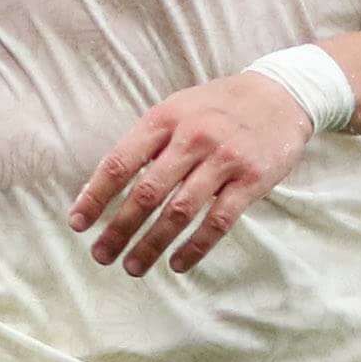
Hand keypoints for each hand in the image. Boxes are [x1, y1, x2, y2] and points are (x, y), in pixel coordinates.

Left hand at [69, 72, 316, 277]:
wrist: (282, 94)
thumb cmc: (217, 108)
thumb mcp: (177, 109)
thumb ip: (145, 144)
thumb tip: (101, 189)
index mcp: (165, 119)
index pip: (120, 162)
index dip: (95, 196)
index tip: (78, 224)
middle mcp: (193, 137)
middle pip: (147, 192)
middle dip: (120, 228)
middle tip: (101, 255)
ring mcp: (224, 158)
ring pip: (180, 211)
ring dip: (152, 244)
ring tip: (133, 267)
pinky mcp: (252, 179)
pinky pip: (218, 221)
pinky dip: (195, 247)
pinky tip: (177, 264)